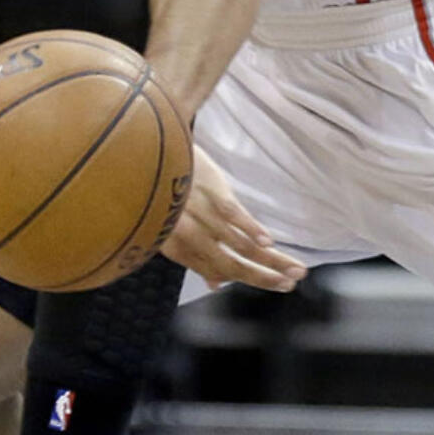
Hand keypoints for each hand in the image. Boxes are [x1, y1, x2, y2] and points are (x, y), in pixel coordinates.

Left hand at [162, 144, 307, 292]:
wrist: (139, 150)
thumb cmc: (154, 191)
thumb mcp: (167, 227)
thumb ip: (193, 256)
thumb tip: (215, 284)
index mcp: (178, 247)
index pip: (218, 272)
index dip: (247, 280)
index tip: (274, 285)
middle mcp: (190, 235)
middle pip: (232, 264)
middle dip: (263, 278)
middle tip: (290, 285)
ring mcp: (201, 212)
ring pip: (239, 244)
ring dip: (270, 260)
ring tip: (294, 270)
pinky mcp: (208, 188)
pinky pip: (232, 213)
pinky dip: (251, 229)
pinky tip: (269, 242)